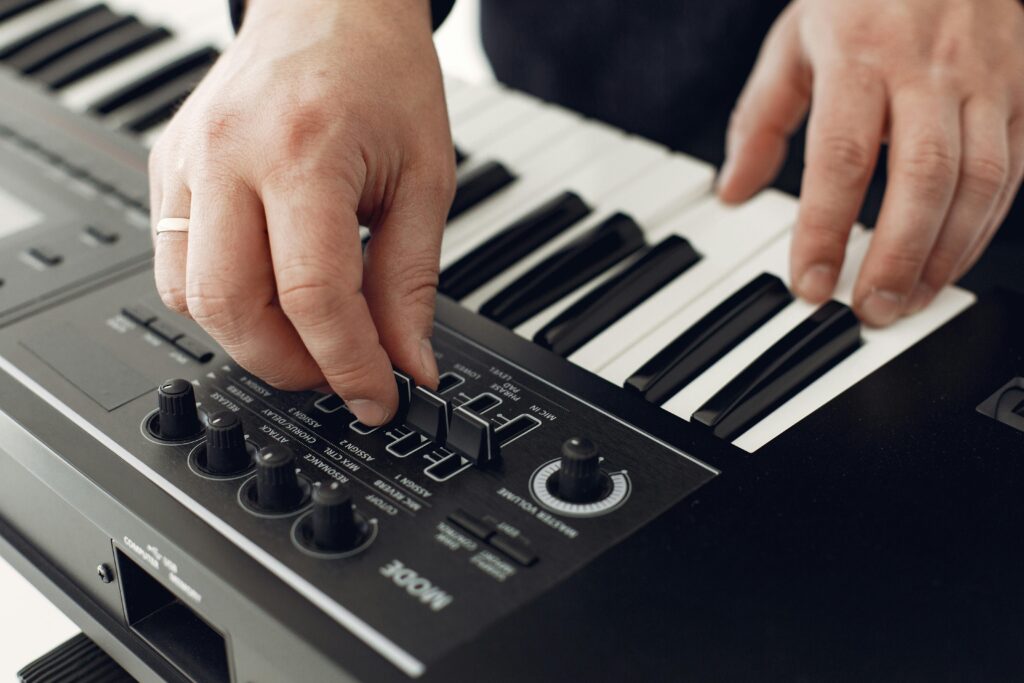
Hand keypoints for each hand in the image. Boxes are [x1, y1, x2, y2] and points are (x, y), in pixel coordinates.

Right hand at [149, 0, 454, 423]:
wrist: (330, 6)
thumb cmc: (383, 74)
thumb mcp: (425, 179)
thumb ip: (411, 282)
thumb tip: (408, 363)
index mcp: (304, 152)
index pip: (315, 296)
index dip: (350, 366)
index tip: (378, 397)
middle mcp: (229, 155)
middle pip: (232, 309)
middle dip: (290, 365)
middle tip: (339, 373)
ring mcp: (187, 159)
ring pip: (190, 295)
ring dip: (250, 338)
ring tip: (308, 334)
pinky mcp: (168, 164)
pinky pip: (174, 261)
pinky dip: (221, 299)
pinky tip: (268, 290)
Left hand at [718, 0, 1023, 325]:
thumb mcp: (795, 40)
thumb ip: (761, 119)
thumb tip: (733, 191)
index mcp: (861, 53)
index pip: (840, 157)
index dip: (824, 230)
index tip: (807, 283)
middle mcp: (929, 67)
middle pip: (922, 177)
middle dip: (896, 256)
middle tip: (868, 311)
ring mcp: (985, 77)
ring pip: (979, 181)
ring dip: (945, 254)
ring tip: (907, 301)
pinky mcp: (1023, 88)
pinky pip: (1012, 170)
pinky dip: (982, 227)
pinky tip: (948, 263)